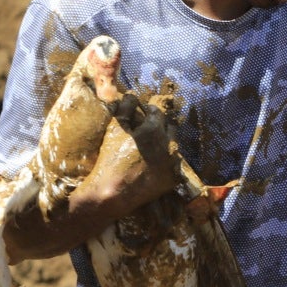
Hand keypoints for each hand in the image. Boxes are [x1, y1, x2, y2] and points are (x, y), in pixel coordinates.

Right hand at [70, 99, 180, 218]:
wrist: (114, 193)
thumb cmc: (111, 158)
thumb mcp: (116, 129)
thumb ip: (126, 108)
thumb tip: (132, 94)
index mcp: (155, 129)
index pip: (158, 111)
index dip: (150, 110)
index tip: (144, 112)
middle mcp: (170, 145)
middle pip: (170, 127)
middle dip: (160, 125)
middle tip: (149, 129)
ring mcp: (174, 163)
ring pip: (174, 146)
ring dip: (165, 143)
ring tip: (152, 147)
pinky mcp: (174, 179)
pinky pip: (174, 165)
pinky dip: (167, 162)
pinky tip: (154, 164)